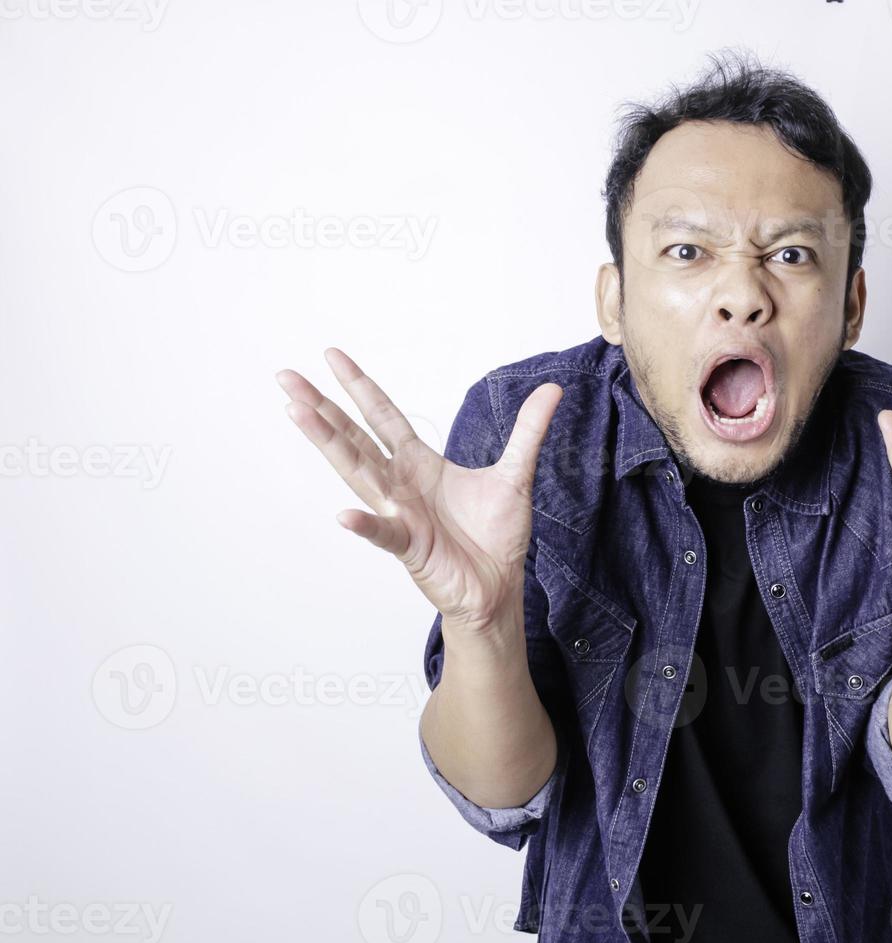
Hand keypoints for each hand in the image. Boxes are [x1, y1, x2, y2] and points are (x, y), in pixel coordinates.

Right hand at [277, 349, 561, 635]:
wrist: (497, 586)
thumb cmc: (495, 536)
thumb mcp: (516, 474)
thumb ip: (528, 431)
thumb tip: (553, 389)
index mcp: (419, 464)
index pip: (382, 416)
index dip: (359, 386)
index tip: (332, 356)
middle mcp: (400, 485)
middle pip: (353, 438)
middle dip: (321, 407)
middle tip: (286, 377)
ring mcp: (400, 514)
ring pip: (357, 474)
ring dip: (327, 445)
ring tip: (297, 414)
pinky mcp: (410, 547)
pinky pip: (384, 534)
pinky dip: (366, 525)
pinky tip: (344, 515)